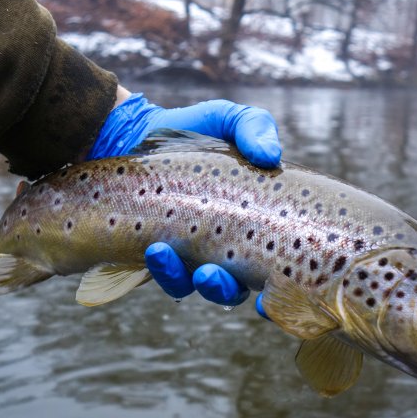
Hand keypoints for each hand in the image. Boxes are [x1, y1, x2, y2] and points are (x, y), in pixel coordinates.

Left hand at [90, 91, 280, 310]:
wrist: (137, 134)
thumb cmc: (194, 129)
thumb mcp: (229, 120)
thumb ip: (254, 127)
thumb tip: (269, 155)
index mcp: (254, 222)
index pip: (277, 264)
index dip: (279, 290)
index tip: (272, 297)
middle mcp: (228, 246)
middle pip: (236, 286)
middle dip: (225, 288)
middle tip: (211, 274)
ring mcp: (193, 254)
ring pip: (197, 287)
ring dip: (186, 280)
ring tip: (166, 253)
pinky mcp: (160, 256)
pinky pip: (166, 277)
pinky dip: (162, 270)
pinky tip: (154, 249)